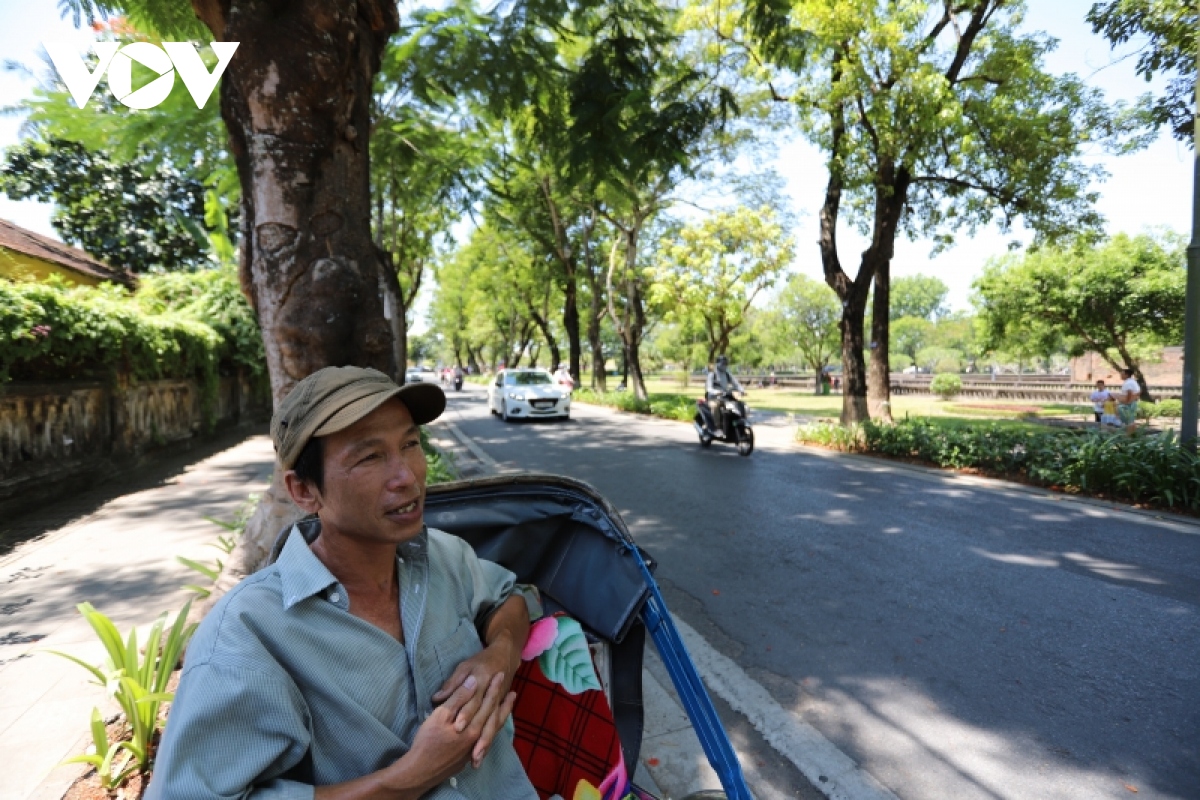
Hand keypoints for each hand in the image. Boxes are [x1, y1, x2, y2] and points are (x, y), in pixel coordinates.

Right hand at [391, 673, 515, 792]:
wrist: (420, 771)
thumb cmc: (427, 740)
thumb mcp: (440, 715)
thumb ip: (458, 699)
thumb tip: (473, 682)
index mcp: (472, 725)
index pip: (486, 702)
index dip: (493, 688)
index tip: (500, 675)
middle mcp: (478, 736)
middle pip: (493, 715)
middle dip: (502, 702)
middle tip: (513, 691)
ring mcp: (474, 747)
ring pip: (493, 729)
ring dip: (502, 715)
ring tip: (509, 706)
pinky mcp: (468, 755)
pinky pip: (487, 739)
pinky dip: (494, 729)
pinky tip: (493, 727)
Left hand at [430, 634, 520, 764]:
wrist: (506, 657)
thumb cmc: (481, 661)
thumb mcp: (464, 667)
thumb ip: (452, 683)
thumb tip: (437, 698)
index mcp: (482, 682)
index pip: (472, 701)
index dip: (465, 714)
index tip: (457, 727)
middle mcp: (490, 698)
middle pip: (484, 719)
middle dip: (478, 738)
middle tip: (471, 755)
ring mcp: (496, 706)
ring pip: (491, 727)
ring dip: (485, 744)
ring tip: (476, 760)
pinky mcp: (498, 711)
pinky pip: (495, 728)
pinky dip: (489, 741)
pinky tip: (480, 756)